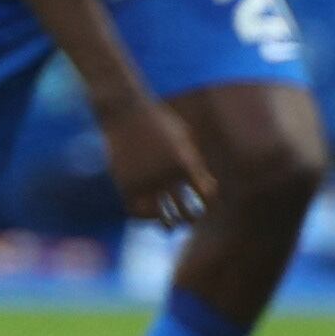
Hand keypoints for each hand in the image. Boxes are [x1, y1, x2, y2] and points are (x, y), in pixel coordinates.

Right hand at [94, 87, 215, 228]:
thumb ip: (196, 159)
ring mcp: (145, 181)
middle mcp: (166, 176)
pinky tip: (148, 214)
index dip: (209, 204)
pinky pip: (137, 211)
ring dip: (168, 224)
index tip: (206, 205)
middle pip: (186, 212)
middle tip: (190, 221)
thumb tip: (206, 182)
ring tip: (170, 226)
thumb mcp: (184, 134)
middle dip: (190, 219)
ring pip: (161, 217)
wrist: (125, 110)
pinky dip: (144, 216)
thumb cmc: (158, 119)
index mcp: (185, 162)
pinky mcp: (125, 183)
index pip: (206, 195)